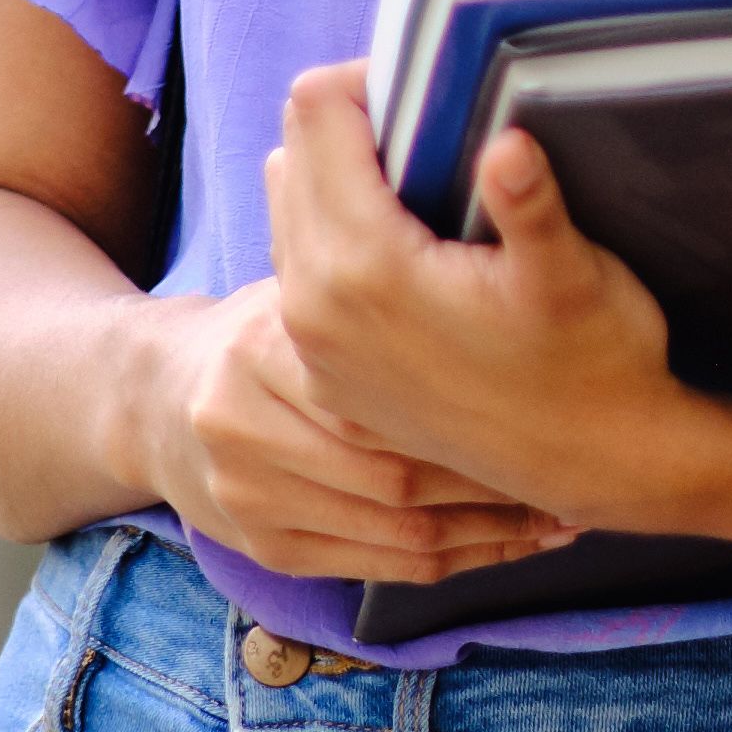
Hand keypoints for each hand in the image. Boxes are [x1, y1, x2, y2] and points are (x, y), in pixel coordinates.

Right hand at [125, 278, 576, 585]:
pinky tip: (516, 545)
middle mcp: (243, 428)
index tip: (550, 400)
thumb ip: (353, 249)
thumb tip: (468, 165)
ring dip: (491, 530)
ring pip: (397, 530)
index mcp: (260, 348)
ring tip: (564, 516)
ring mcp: (249, 497)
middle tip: (574, 472)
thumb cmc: (261, 330)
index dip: (473, 404)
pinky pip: (383, 566)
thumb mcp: (296, 281)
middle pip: (392, 471)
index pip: (378, 392)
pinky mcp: (267, 549)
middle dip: (492, 478)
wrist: (156, 400)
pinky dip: (459, 559)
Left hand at [264, 63, 714, 533]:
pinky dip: (334, 239)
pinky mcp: (328, 375)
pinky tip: (406, 250)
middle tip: (429, 131)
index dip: (370, 78)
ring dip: (337, 180)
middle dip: (351, 125)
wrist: (595, 466)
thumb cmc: (596, 363)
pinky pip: (298, 271)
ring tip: (418, 187)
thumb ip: (530, 202)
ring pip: (286, 210)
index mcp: (365, 266)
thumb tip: (507, 142)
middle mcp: (316, 306)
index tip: (431, 89)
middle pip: (291, 152)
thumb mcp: (573, 274)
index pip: (315, 112)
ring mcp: (315, 347)